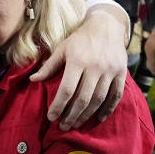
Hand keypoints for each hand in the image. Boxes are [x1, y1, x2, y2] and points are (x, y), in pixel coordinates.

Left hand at [31, 7, 126, 128]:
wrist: (106, 27)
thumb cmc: (79, 40)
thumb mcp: (62, 48)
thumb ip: (49, 66)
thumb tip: (33, 80)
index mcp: (78, 60)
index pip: (67, 89)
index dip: (58, 105)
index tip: (51, 117)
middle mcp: (95, 67)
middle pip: (83, 98)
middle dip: (72, 116)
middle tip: (63, 127)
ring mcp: (110, 71)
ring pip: (99, 99)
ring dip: (86, 115)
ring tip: (75, 124)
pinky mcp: (121, 73)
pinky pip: (116, 95)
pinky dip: (107, 109)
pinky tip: (97, 118)